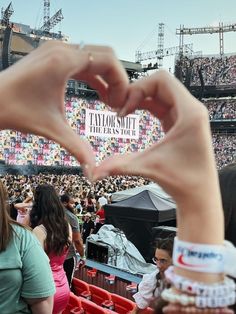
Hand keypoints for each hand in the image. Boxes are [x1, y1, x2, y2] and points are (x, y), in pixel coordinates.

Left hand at [0, 41, 128, 174]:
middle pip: (105, 55)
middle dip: (117, 78)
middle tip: (116, 102)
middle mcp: (61, 50)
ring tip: (109, 101)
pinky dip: (94, 76)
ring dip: (106, 77)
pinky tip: (98, 93)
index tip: (120, 103)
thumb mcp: (53, 129)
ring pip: (94, 57)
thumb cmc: (14, 110)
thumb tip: (92, 172)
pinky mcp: (52, 57)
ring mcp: (56, 51)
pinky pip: (82, 62)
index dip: (121, 81)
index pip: (108, 60)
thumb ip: (78, 149)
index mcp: (63, 62)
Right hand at [93, 71, 216, 201]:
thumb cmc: (185, 181)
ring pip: (160, 94)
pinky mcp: (181, 123)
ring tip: (124, 111)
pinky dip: (146, 106)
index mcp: (189, 113)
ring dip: (140, 99)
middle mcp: (191, 110)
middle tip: (120, 107)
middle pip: (160, 84)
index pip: (162, 79)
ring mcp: (187, 116)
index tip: (125, 106)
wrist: (198, 195)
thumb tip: (94, 171)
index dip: (138, 88)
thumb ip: (118, 166)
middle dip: (136, 92)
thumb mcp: (148, 167)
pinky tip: (134, 114)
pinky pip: (162, 105)